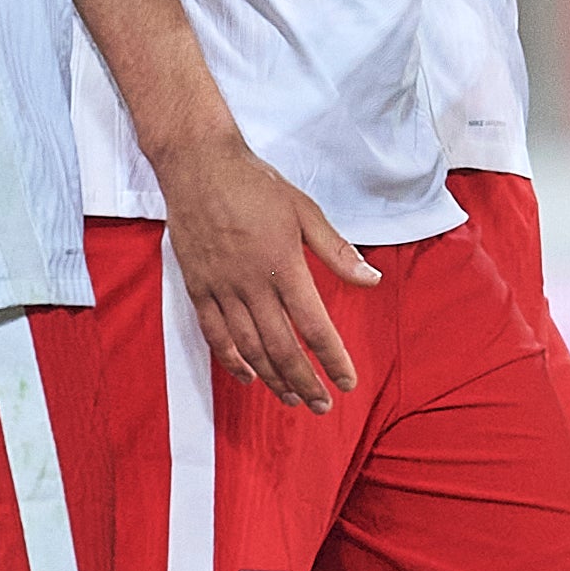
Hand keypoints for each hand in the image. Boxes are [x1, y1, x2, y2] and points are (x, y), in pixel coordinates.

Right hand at [159, 138, 373, 413]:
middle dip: (305, 380)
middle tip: (322, 405)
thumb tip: (372, 280)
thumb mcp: (306, 211)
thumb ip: (338, 252)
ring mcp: (220, 287)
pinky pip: (214, 333)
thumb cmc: (257, 185)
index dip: (332, 358)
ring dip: (272, 378)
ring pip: (247, 347)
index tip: (346, 382)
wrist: (199, 165)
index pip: (314, 325)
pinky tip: (248, 377)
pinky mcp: (197, 286)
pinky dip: (231, 359)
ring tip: (292, 397)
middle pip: (280, 346)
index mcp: (283, 265)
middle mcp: (251, 283)